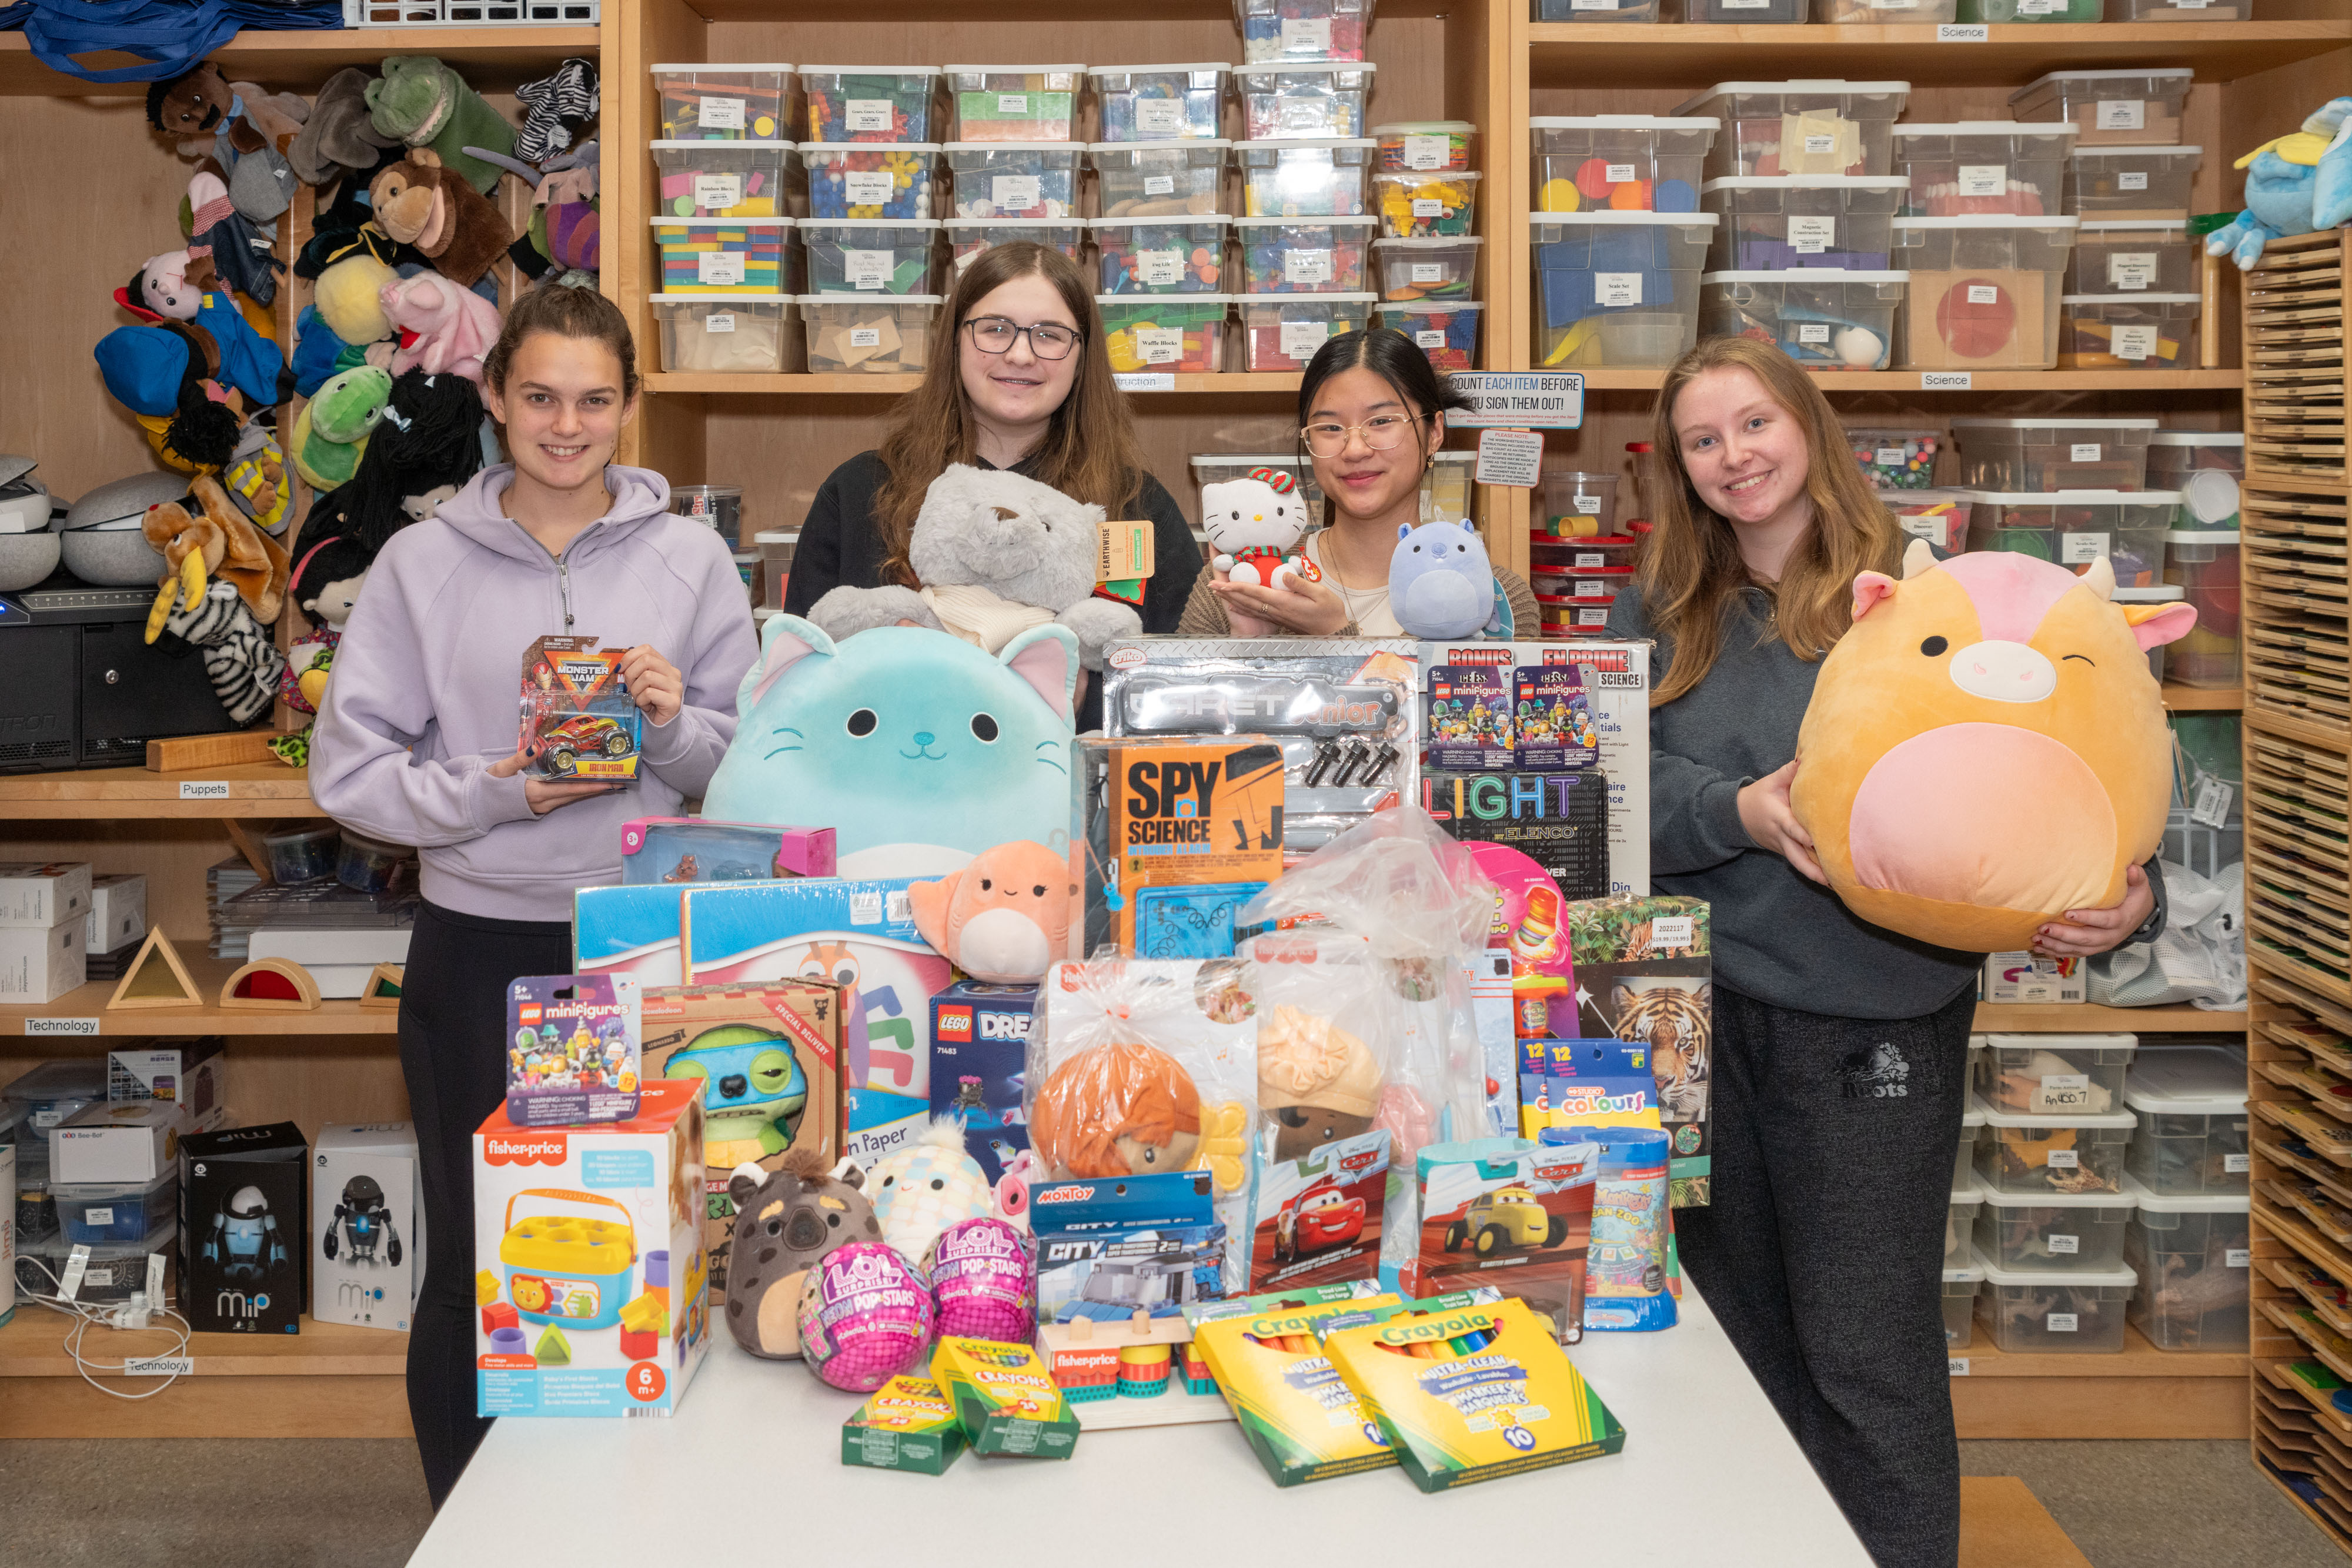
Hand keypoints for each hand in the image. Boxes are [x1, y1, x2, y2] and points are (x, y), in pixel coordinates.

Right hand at [488, 745, 618, 815]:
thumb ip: (520, 758)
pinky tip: (587, 787)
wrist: (478, 804)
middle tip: (619, 781)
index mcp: (535, 792)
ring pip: (571, 799)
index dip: (590, 786)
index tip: (609, 782)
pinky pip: (564, 800)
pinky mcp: (541, 807)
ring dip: (589, 791)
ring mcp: (542, 807)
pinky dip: (577, 793)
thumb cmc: (489, 785)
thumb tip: (535, 746)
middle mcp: (543, 803)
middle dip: (597, 789)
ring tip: (609, 783)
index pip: (569, 789)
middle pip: (575, 795)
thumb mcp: (502, 769)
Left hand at [618, 644, 682, 727]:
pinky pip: (649, 693)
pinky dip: (641, 701)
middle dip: (631, 673)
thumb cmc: (649, 703)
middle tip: (628, 687)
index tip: (620, 669)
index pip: (647, 649)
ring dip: (636, 690)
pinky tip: (645, 706)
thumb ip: (635, 671)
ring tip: (638, 699)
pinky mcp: (674, 702)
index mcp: (665, 666)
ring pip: (647, 676)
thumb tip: (618, 667)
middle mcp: (673, 674)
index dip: (630, 657)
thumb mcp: (640, 683)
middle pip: (646, 660)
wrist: (662, 724)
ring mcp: (675, 687)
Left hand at [1210, 572, 1349, 635]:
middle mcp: (1275, 611)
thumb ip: (1300, 584)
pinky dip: (1243, 608)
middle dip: (1228, 593)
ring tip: (1218, 593)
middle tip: (1212, 585)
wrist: (1333, 633)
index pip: (1256, 592)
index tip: (1223, 582)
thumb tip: (1285, 574)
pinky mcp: (1278, 619)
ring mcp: (1276, 616)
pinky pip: (1256, 612)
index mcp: (1284, 603)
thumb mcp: (1320, 593)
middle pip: (1247, 600)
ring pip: (1249, 607)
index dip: (1238, 587)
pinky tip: (1235, 605)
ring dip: (1232, 599)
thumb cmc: (1329, 612)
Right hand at [1737, 761, 1825, 884]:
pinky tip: (1830, 879)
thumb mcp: (1771, 781)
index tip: (1814, 841)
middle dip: (1812, 868)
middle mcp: (1780, 836)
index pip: (1791, 828)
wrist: (1737, 815)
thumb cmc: (1759, 795)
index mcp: (1778, 817)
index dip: (1802, 835)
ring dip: (1814, 875)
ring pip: (1798, 864)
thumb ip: (1789, 772)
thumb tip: (1806, 757)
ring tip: (1834, 885)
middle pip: (1796, 856)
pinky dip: (1812, 870)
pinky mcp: (1784, 851)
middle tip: (1830, 878)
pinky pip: (1798, 861)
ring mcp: (1782, 846)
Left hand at [2034, 862, 2155, 958]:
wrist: (2139, 915)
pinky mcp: (2093, 948)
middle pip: (2087, 938)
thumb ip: (2136, 877)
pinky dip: (2057, 952)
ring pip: (2078, 949)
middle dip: (2064, 935)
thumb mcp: (2139, 886)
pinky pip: (2074, 953)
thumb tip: (2131, 869)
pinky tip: (2040, 948)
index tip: (2068, 913)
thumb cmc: (2135, 898)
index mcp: (2122, 919)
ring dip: (2056, 946)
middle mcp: (2112, 936)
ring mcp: (2102, 944)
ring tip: (2037, 939)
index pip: (2106, 920)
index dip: (2087, 918)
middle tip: (2045, 928)